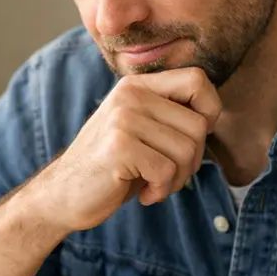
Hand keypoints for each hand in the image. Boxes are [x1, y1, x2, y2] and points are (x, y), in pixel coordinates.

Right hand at [28, 68, 220, 232]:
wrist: (63, 195)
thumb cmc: (112, 168)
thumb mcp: (141, 131)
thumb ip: (170, 116)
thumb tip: (213, 116)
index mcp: (137, 86)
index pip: (198, 80)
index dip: (209, 112)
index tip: (189, 141)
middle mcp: (130, 94)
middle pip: (198, 125)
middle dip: (192, 160)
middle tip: (166, 174)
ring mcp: (123, 118)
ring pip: (187, 150)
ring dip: (176, 179)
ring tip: (152, 184)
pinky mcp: (119, 146)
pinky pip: (167, 171)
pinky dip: (160, 190)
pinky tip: (143, 194)